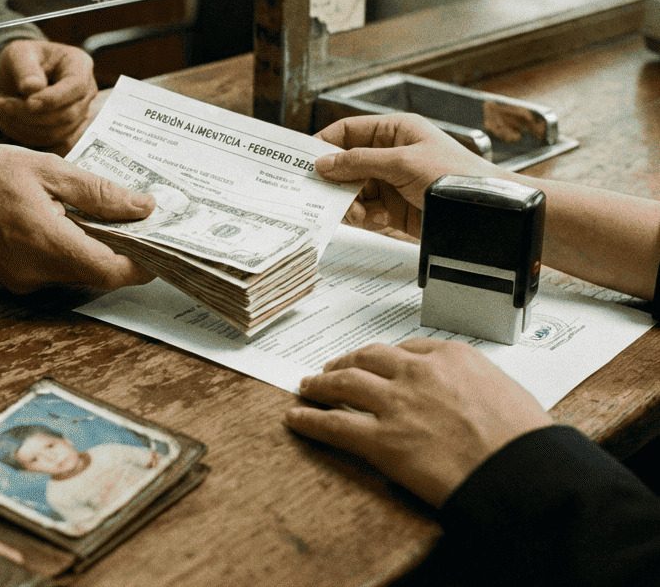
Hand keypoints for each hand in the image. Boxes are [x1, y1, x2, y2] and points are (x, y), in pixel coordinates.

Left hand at [0, 40, 96, 152]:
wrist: (19, 75)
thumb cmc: (22, 59)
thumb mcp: (19, 54)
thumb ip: (26, 68)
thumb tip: (33, 88)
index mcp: (80, 65)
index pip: (76, 87)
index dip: (52, 99)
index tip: (27, 102)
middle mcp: (85, 92)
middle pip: (66, 114)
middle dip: (29, 114)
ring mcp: (78, 115)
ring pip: (55, 133)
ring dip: (21, 126)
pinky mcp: (65, 132)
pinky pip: (46, 142)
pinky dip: (20, 134)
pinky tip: (2, 119)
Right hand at [0, 138, 154, 292]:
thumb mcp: (48, 169)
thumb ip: (99, 193)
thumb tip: (143, 207)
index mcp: (46, 242)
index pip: (110, 271)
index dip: (142, 265)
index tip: (161, 248)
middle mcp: (35, 272)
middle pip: (96, 275)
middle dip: (122, 254)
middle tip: (140, 223)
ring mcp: (21, 280)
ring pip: (76, 274)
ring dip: (95, 251)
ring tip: (105, 216)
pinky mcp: (12, 279)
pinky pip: (54, 272)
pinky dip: (70, 252)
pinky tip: (70, 223)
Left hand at [285, 339, 552, 507]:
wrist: (524, 472)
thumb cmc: (526, 440)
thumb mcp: (506, 392)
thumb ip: (474, 386)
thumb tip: (465, 396)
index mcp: (451, 357)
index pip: (406, 348)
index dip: (383, 357)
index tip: (374, 361)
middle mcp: (417, 373)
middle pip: (367, 358)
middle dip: (346, 362)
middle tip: (332, 369)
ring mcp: (396, 404)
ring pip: (343, 384)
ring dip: (320, 384)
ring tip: (307, 387)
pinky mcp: (381, 440)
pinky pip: (333, 425)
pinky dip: (309, 420)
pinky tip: (295, 418)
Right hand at [314, 113, 502, 236]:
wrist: (486, 214)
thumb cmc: (455, 177)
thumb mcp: (402, 162)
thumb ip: (359, 162)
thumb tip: (323, 163)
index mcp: (395, 131)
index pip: (348, 130)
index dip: (325, 143)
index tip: (305, 161)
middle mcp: (391, 154)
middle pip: (346, 163)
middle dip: (336, 179)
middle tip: (322, 193)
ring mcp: (392, 182)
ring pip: (353, 190)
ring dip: (350, 202)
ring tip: (358, 212)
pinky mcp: (394, 209)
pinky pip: (365, 210)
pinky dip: (363, 217)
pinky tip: (374, 219)